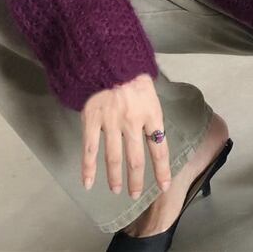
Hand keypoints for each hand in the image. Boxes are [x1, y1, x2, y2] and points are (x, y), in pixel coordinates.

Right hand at [80, 73, 170, 198]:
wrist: (109, 57)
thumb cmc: (132, 72)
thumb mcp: (150, 91)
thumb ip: (150, 113)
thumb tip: (154, 133)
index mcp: (151, 113)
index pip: (159, 147)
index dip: (162, 169)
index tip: (163, 185)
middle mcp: (132, 121)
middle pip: (136, 159)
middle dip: (136, 180)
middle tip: (134, 194)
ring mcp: (111, 122)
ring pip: (114, 158)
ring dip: (115, 177)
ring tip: (117, 190)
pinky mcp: (92, 120)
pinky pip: (90, 149)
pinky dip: (88, 169)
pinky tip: (88, 183)